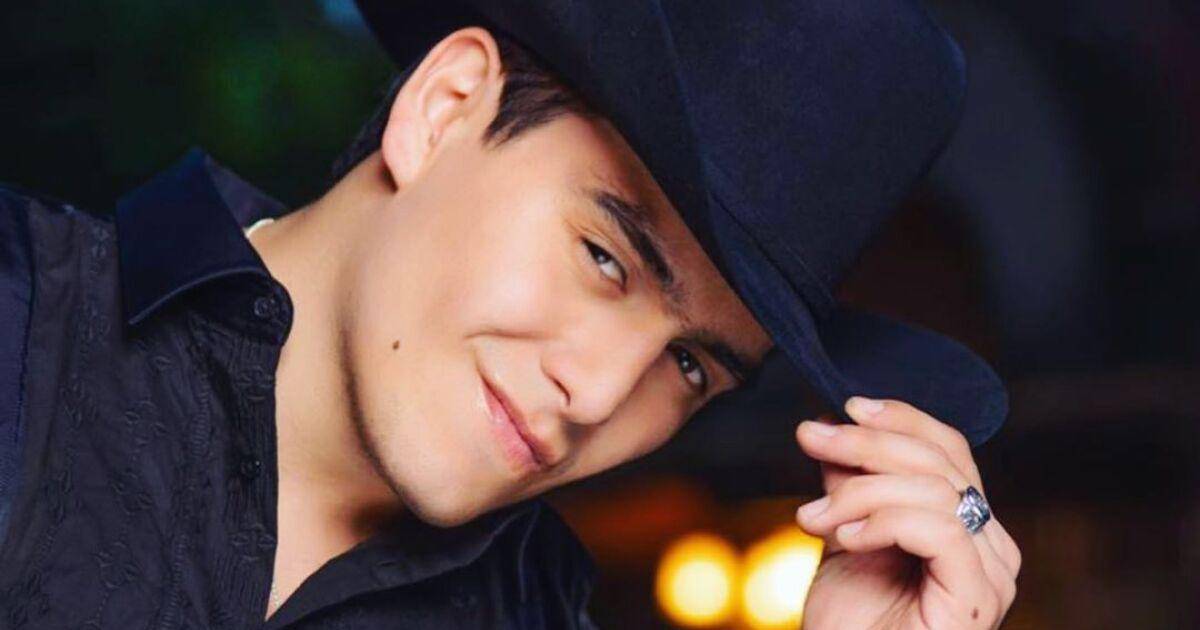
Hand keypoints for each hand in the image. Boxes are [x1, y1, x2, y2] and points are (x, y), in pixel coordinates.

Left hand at [794, 398, 1020, 628]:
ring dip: (860, 489)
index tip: (842, 406)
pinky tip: (843, 536)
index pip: (948, 451)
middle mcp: (991, 548)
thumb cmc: (847, 625)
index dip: (899, 419)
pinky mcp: (976, 598)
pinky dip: (883, 519)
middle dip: (866, 441)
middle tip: (810, 437)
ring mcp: (991, 575)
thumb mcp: (842, 535)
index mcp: (966, 528)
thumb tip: (831, 427)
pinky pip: (939, 529)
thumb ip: (849, 487)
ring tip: (810, 517)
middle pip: (941, 462)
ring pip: (936, 490)